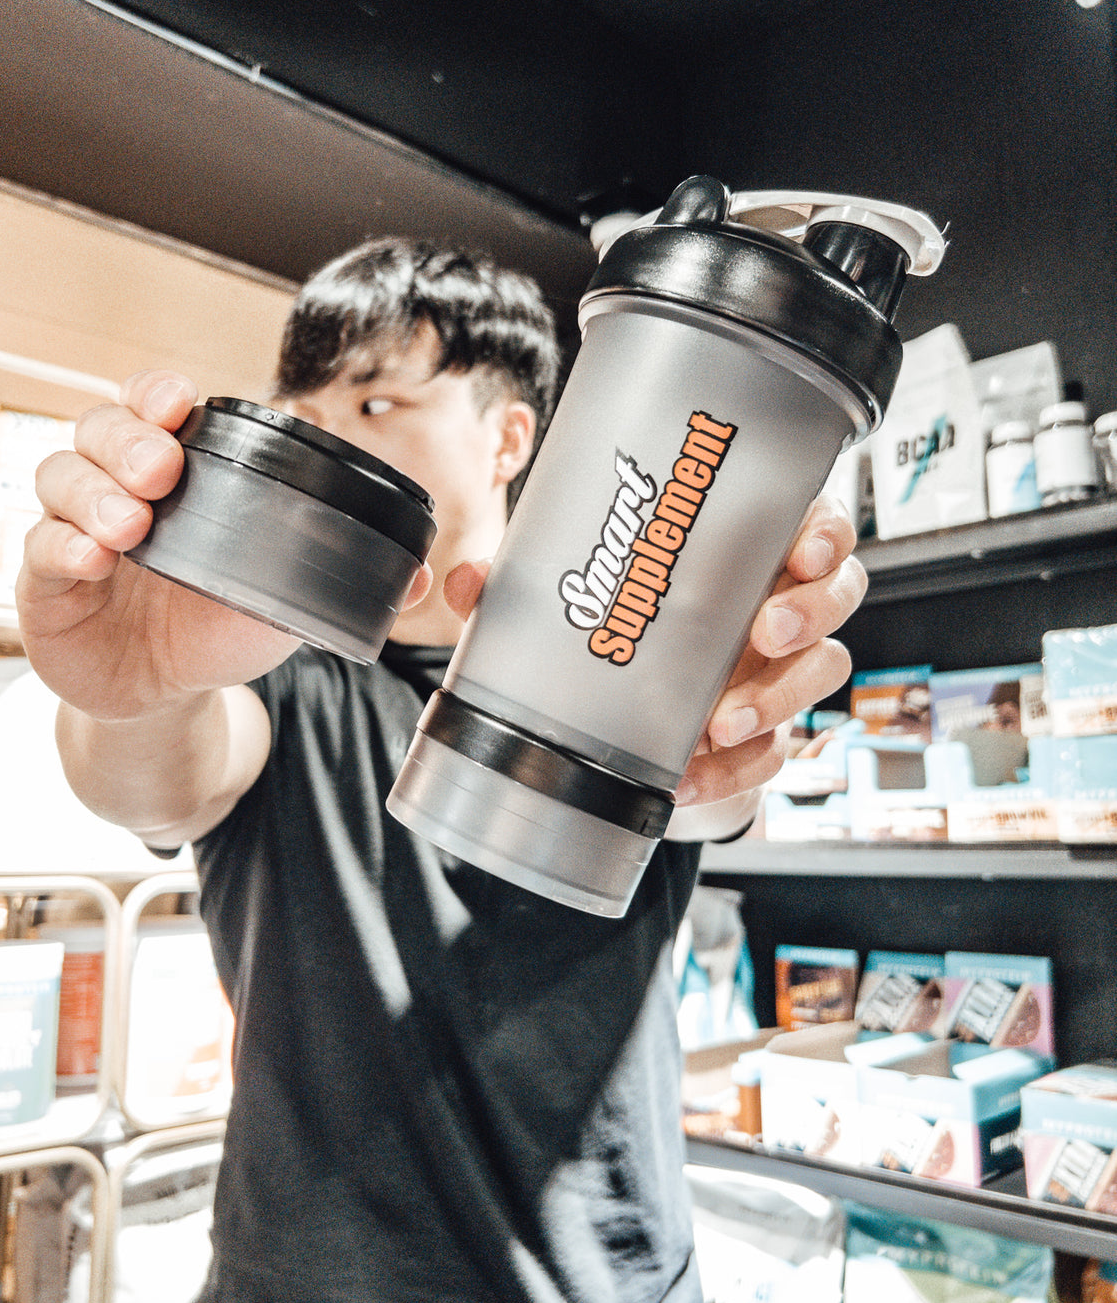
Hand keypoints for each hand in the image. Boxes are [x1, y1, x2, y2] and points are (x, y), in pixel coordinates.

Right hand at [17, 369, 431, 720]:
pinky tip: (92, 559)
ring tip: (131, 525)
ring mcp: (74, 531)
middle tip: (162, 469)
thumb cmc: (219, 625)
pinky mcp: (46, 586)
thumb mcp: (284, 595)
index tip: (178, 401)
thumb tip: (426, 572)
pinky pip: (38, 549)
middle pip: (98, 429)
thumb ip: (346, 576)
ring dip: (94, 492)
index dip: (156, 393)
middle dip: (127, 438)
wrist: (170, 695)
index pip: (152, 407)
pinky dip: (62, 547)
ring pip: (59, 478)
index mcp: (175, 474)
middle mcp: (117, 488)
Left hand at [444, 493, 865, 820]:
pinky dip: (739, 768)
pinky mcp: (771, 736)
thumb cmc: (617, 630)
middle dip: (811, 612)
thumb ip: (519, 587)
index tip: (801, 552)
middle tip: (764, 634)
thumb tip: (462, 580)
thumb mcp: (570, 601)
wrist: (630, 720)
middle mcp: (778, 605)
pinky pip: (779, 752)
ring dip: (779, 697)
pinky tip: (692, 776)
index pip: (817, 526)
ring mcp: (783, 673)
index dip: (826, 535)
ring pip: (825, 671)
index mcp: (749, 552)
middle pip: (839, 595)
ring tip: (723, 721)